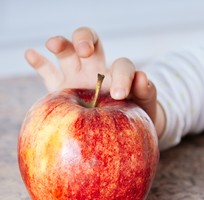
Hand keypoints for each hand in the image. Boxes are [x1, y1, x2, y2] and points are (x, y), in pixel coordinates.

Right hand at [24, 27, 164, 136]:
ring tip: (54, 44)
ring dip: (61, 44)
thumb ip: (146, 91)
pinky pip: (48, 72)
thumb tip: (142, 77)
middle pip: (90, 41)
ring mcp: (77, 76)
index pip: (121, 65)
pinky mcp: (61, 88)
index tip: (119, 94)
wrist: (122, 129)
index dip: (121, 76)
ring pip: (68, 52)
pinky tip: (31, 54)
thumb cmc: (136, 113)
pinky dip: (38, 62)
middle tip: (86, 51)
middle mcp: (97, 69)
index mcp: (119, 73)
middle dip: (85, 39)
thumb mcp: (145, 105)